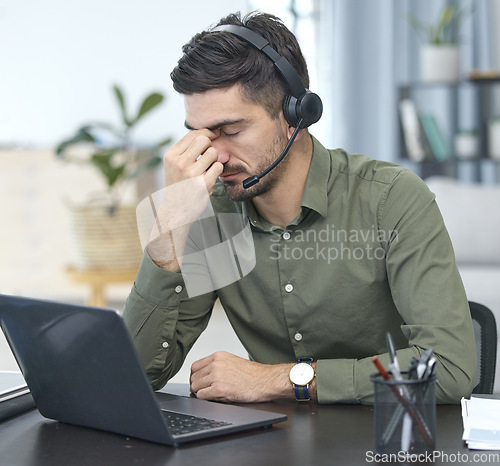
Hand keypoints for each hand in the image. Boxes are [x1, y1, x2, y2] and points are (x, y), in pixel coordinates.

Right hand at [147, 129, 223, 269]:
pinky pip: (218, 167)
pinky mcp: (202, 184)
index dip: (206, 133)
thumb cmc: (178, 185)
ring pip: (213, 153)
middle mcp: (179, 163)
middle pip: (204, 140)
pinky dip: (217, 170)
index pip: (193, 134)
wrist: (176, 210)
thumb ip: (188, 149)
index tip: (213, 136)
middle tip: (208, 156)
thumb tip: (210, 135)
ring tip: (207, 168)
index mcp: (171, 156)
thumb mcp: (175, 164)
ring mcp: (191, 174)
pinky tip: (210, 176)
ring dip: (214, 159)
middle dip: (210, 146)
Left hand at [189, 351, 295, 402]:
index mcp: (218, 356)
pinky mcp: (219, 389)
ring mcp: (216, 376)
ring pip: (195, 387)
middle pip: (193, 377)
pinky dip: (205, 399)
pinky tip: (215, 398)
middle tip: (205, 391)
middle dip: (198, 386)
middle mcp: (215, 364)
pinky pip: (202, 396)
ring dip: (201, 393)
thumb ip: (217, 365)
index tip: (198, 382)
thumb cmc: (253, 374)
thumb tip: (204, 375)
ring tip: (211, 394)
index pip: (195, 366)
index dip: (195, 377)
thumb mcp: (232, 361)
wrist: (266, 380)